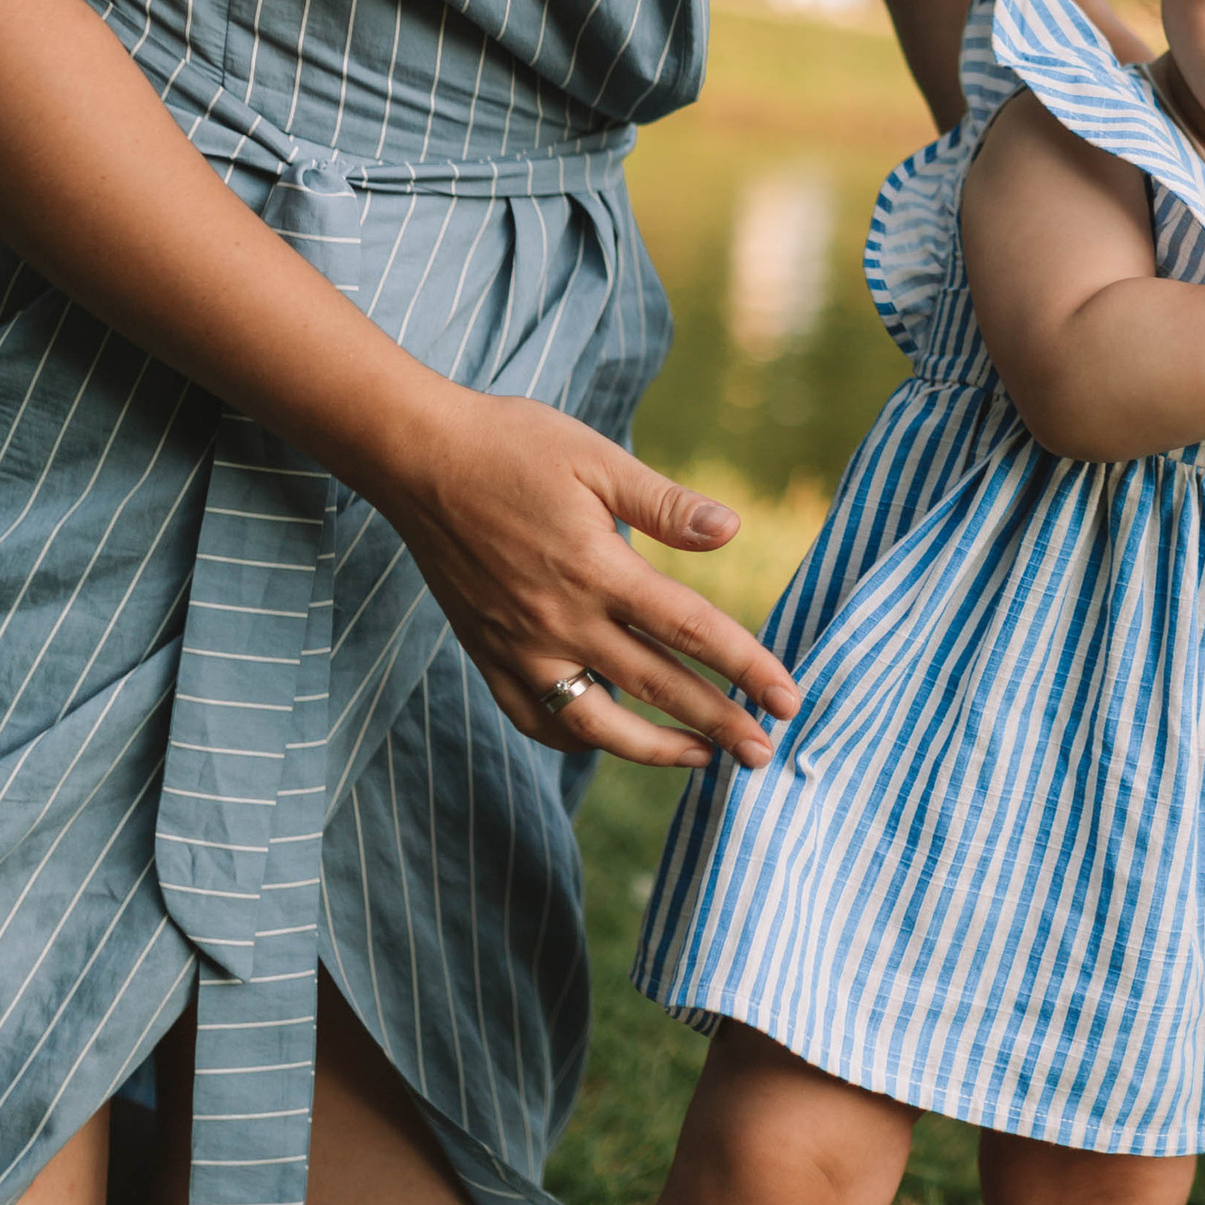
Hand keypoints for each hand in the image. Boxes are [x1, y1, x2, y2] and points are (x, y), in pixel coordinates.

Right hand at [375, 385, 800, 771]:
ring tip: (701, 758)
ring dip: (654, 750)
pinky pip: (536, 718)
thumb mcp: (596, 459)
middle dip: (718, 725)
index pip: (690, 630)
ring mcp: (518, 645)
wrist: (416, 457)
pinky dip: (575, 738)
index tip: (788, 698)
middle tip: (764, 753)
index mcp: (595, 568)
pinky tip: (608, 740)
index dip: (746, 666)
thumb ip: (664, 503)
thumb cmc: (512, 446)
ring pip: (593, 725)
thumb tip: (732, 529)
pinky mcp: (487, 652)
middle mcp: (559, 619)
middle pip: (656, 689)